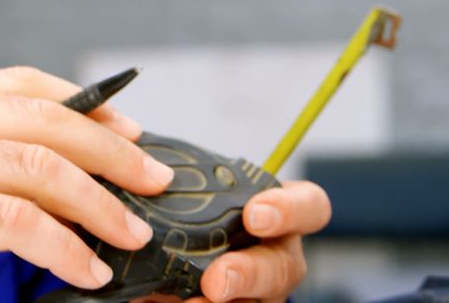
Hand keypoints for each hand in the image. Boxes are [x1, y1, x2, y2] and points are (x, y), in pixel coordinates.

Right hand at [0, 67, 174, 301]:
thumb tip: (68, 174)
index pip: (22, 82)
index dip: (85, 105)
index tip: (130, 134)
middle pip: (44, 120)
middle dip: (110, 153)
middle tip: (153, 183)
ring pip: (39, 168)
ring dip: (98, 204)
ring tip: (132, 234)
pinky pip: (17, 222)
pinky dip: (63, 247)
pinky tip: (86, 270)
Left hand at [131, 181, 330, 302]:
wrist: (160, 252)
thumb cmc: (186, 211)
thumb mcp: (190, 190)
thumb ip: (180, 181)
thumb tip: (139, 159)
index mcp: (275, 212)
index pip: (309, 206)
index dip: (290, 210)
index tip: (254, 214)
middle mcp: (276, 253)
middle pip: (285, 267)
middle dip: (250, 273)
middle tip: (216, 280)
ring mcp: (261, 289)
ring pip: (263, 302)